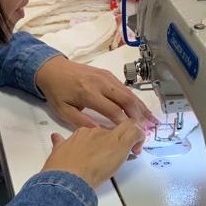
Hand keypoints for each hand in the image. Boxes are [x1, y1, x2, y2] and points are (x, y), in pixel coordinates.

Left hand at [35, 56, 158, 133]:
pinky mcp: (108, 74)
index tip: (131, 136)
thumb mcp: (63, 110)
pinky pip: (125, 88)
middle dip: (138, 116)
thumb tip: (101, 133)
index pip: (113, 110)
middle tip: (145, 131)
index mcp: (88, 93)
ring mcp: (106, 77)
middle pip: (126, 100)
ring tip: (152, 121)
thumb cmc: (57, 92)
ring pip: (129, 93)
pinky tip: (142, 109)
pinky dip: (136, 100)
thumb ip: (81, 122)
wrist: (52, 68)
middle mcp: (101, 83)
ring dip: (141, 108)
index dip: (124, 124)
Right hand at [42, 121, 146, 188]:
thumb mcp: (57, 152)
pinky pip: (136, 132)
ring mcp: (109, 136)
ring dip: (132, 138)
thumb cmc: (61, 169)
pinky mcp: (120, 143)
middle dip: (119, 140)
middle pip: (113, 130)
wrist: (68, 176)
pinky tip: (138, 148)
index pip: (98, 131)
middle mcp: (96, 131)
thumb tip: (56, 138)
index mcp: (81, 132)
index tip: (106, 150)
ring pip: (127, 128)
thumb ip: (59, 144)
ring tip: (133, 150)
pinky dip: (140, 138)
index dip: (105, 140)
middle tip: (121, 153)